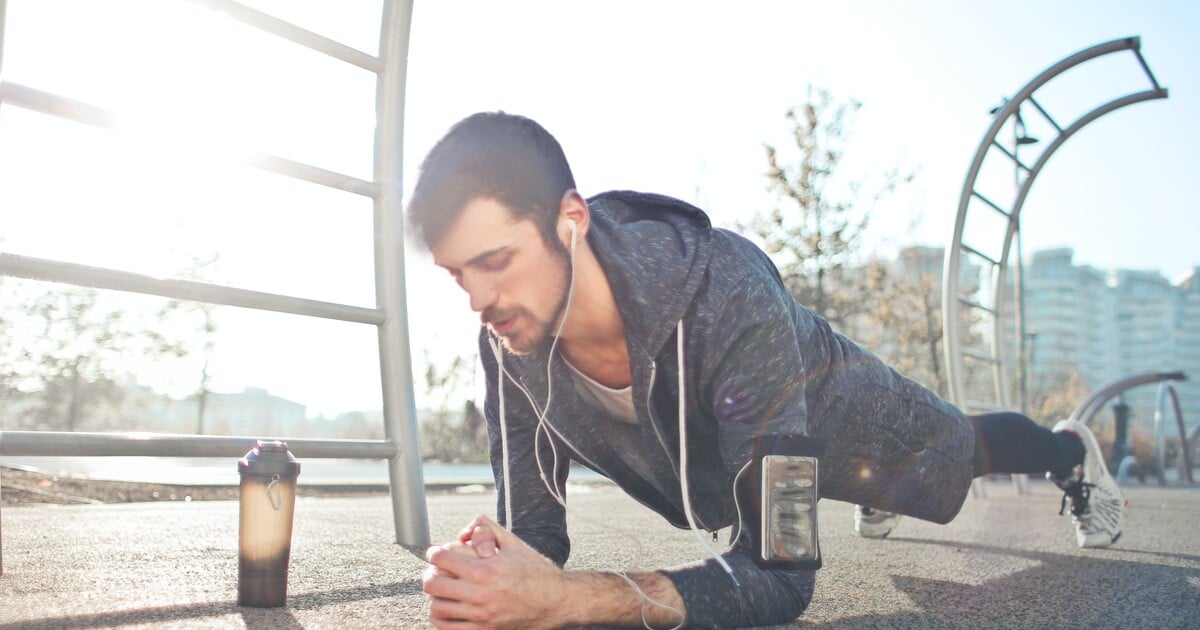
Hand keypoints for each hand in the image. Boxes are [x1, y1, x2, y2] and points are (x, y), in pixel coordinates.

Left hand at [423, 515, 567, 628]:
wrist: (556, 602)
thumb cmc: (535, 571)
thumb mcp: (514, 543)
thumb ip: (488, 529)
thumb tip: (463, 529)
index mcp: (487, 570)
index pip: (443, 558)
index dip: (434, 552)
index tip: (435, 552)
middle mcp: (481, 594)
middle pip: (433, 584)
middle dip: (429, 573)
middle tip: (434, 570)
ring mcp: (481, 616)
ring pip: (437, 607)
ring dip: (435, 596)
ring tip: (441, 589)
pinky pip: (448, 627)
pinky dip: (441, 617)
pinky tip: (447, 607)